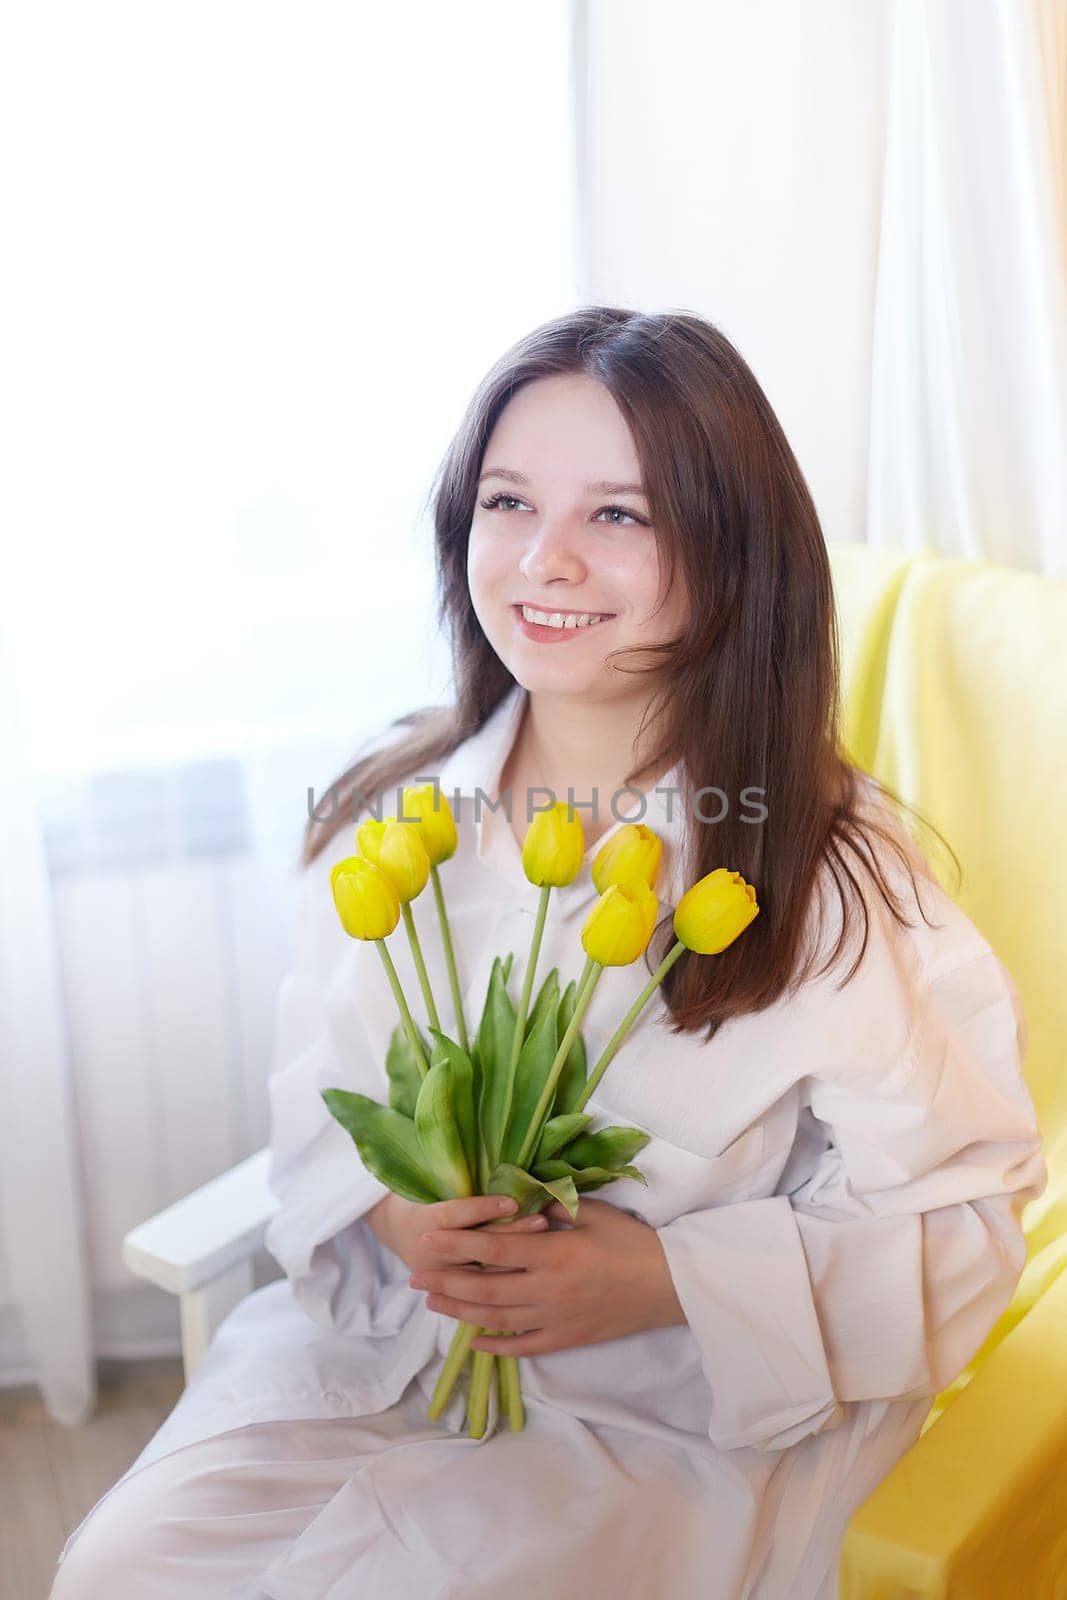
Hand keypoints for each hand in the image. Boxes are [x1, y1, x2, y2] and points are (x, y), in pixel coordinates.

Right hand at [364, 1191, 548, 1276]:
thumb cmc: (416, 1194)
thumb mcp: (427, 1181)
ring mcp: (438, 1277)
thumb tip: (496, 1157)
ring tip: (546, 1242)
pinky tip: (533, 1265)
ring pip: (483, 1272)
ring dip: (517, 1258)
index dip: (483, 1209)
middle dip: (510, 1234)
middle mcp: (428, 1252)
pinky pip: (484, 1289)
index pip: (454, 1215)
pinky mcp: (449, 1293)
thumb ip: (455, 1178)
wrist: (391, 1228)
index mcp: (419, 1220)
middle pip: (474, 1246)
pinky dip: (509, 1278)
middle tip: (542, 1220)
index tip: (513, 1202)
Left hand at [409, 1196, 687, 1356]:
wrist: (670, 1286)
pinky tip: (474, 1341)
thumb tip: (522, 1203)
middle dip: (445, 1282)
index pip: (493, 1248)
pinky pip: (523, 1347)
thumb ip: (553, 1208)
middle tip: (414, 1276)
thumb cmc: (633, 1243)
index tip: (428, 1237)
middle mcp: (546, 1289)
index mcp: (552, 1253)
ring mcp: (554, 1319)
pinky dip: (496, 1346)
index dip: (456, 1243)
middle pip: (484, 1287)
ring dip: (460, 1311)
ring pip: (496, 1318)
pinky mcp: (566, 1339)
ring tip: (433, 1303)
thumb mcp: (593, 1214)